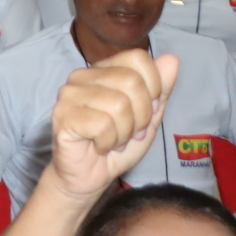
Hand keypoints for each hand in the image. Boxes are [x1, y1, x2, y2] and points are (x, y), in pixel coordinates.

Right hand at [49, 50, 178, 201]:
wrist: (89, 177)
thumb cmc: (118, 146)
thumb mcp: (149, 118)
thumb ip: (160, 90)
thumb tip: (172, 59)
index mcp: (103, 70)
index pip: (138, 58)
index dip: (153, 89)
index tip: (145, 113)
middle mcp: (82, 76)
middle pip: (132, 82)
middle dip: (141, 116)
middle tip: (129, 132)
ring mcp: (69, 95)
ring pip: (119, 105)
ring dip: (125, 133)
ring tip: (113, 140)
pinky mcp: (62, 116)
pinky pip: (103, 124)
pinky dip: (109, 142)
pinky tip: (99, 146)